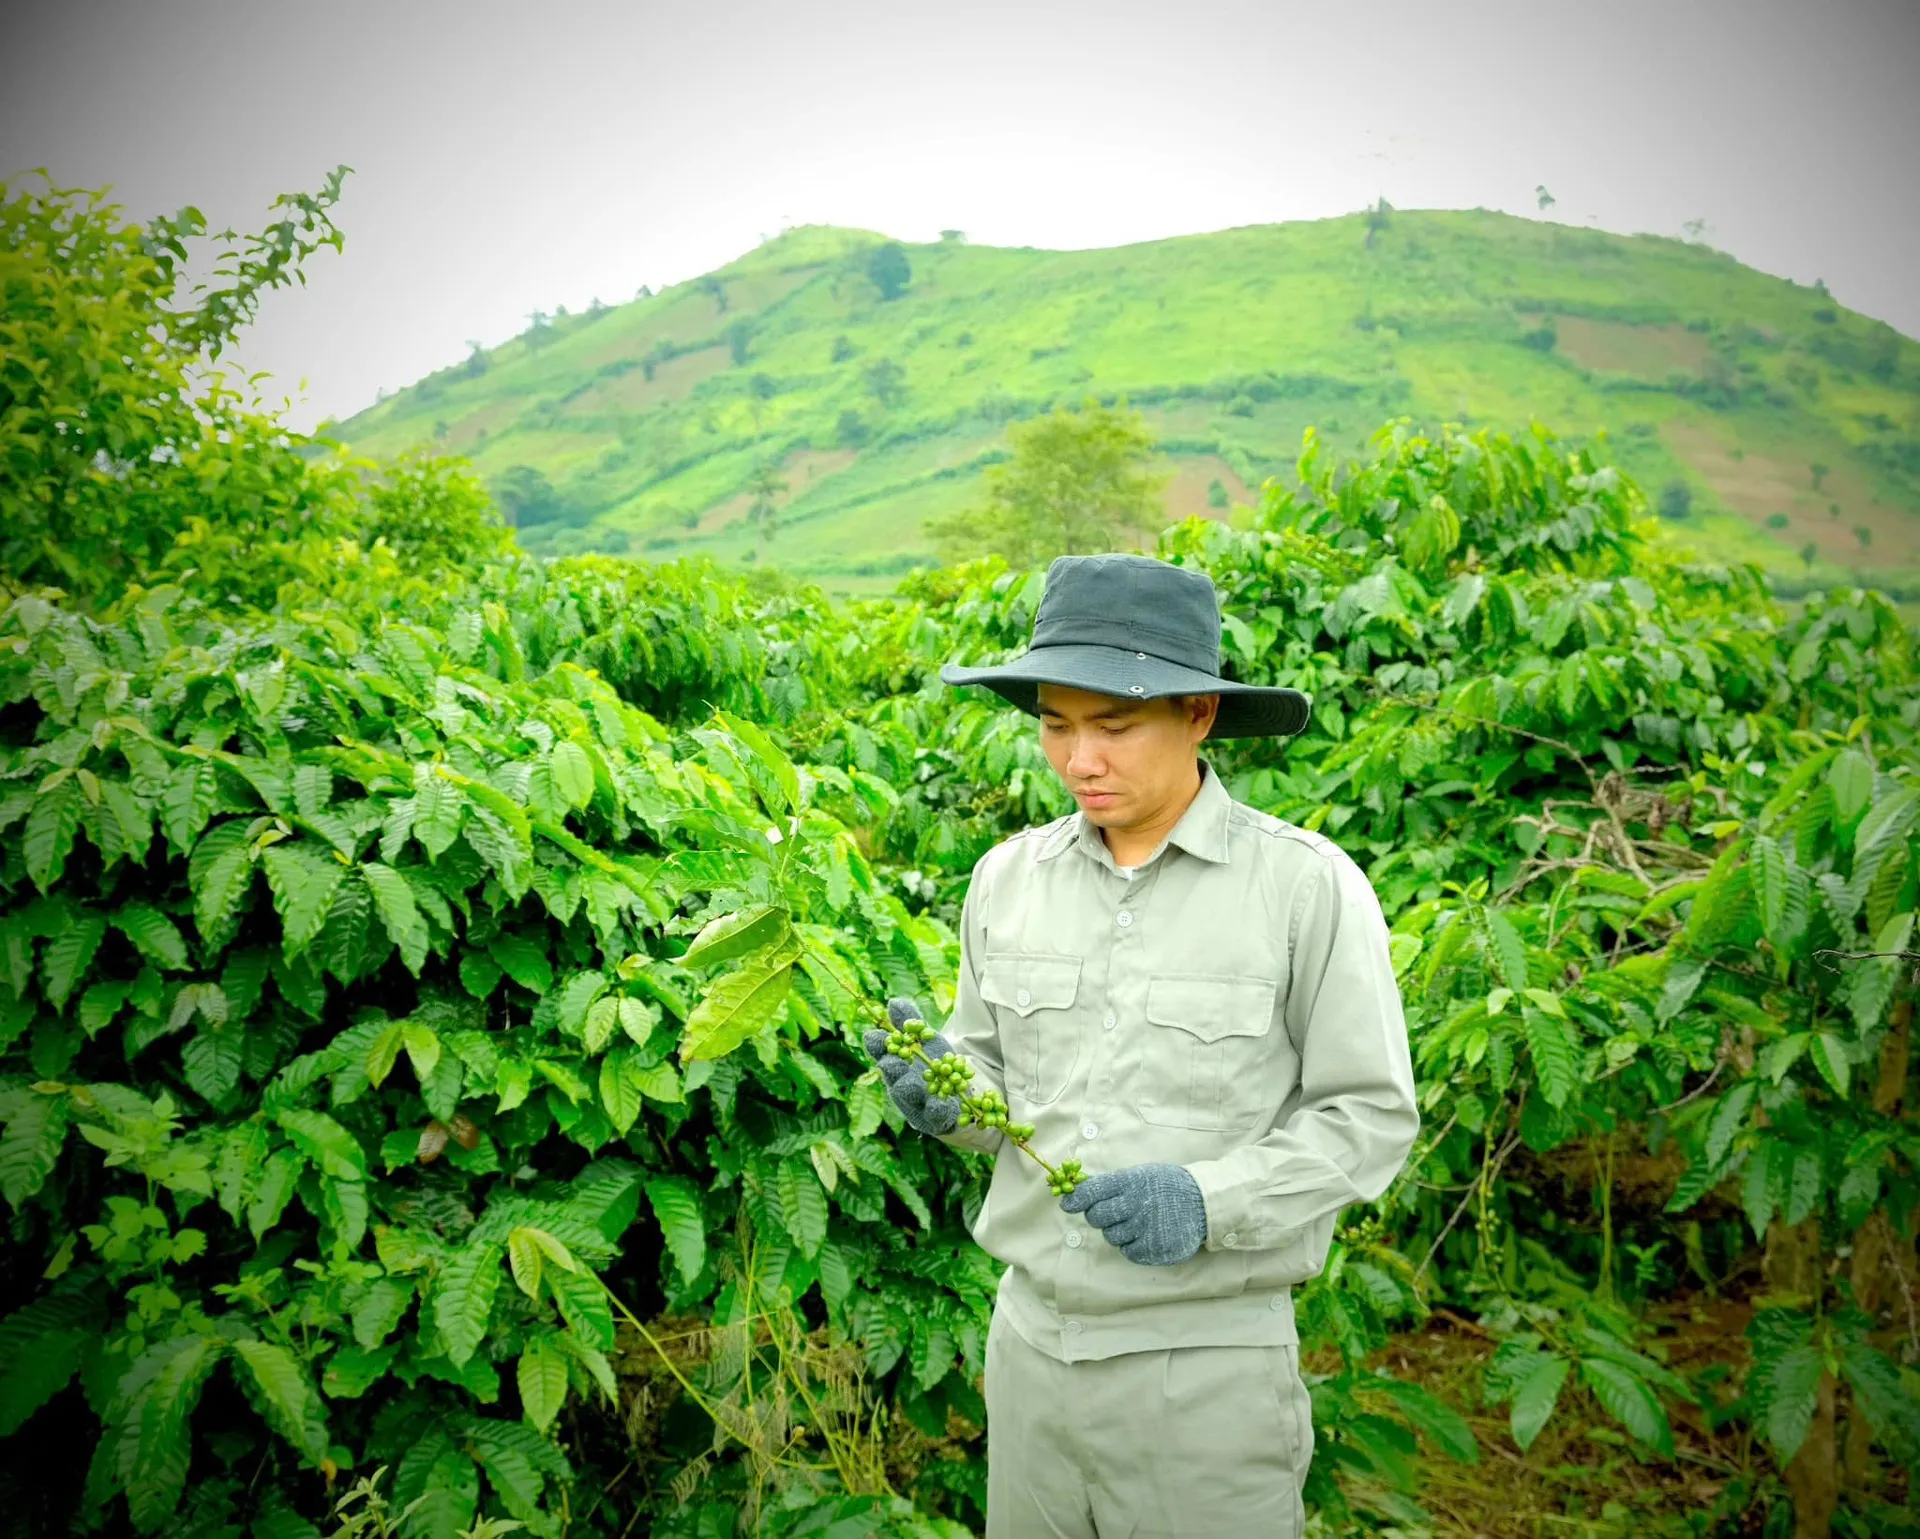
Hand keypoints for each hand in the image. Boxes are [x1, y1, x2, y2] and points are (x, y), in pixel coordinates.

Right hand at [862, 996, 959, 1136]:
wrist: (958, 1099)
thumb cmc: (935, 1067)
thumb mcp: (928, 1042)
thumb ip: (912, 1024)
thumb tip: (893, 1003)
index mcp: (896, 1065)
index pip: (882, 1054)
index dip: (878, 1046)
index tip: (875, 1036)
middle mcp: (901, 1085)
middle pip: (892, 1077)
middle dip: (891, 1069)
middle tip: (890, 1060)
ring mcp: (916, 1104)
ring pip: (909, 1098)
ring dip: (908, 1089)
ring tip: (908, 1082)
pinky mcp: (935, 1119)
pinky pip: (934, 1116)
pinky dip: (936, 1110)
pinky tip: (940, 1104)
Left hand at [1059, 1162, 1206, 1265]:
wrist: (1204, 1203)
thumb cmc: (1168, 1186)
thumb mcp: (1142, 1175)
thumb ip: (1114, 1184)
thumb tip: (1079, 1189)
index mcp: (1131, 1182)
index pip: (1093, 1191)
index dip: (1076, 1199)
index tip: (1067, 1203)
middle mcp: (1136, 1205)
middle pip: (1097, 1217)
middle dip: (1097, 1216)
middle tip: (1109, 1213)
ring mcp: (1145, 1228)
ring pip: (1111, 1236)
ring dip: (1117, 1231)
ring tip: (1134, 1222)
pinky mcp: (1153, 1249)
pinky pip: (1128, 1252)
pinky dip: (1132, 1245)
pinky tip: (1145, 1234)